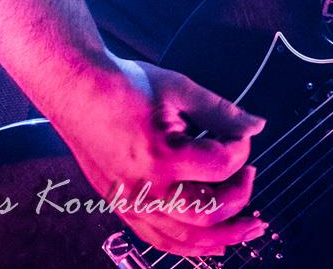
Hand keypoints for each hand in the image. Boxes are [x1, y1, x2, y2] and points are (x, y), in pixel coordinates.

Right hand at [48, 56, 266, 256]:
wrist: (77, 90)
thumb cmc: (124, 86)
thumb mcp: (180, 90)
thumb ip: (222, 112)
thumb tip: (256, 125)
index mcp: (161, 156)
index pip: (222, 165)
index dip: (242, 147)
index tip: (242, 134)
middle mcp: (145, 188)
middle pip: (208, 213)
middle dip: (241, 199)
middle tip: (251, 177)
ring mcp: (130, 202)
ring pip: (183, 238)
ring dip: (221, 237)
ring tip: (246, 230)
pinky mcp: (121, 206)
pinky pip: (157, 239)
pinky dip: (187, 246)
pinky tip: (209, 245)